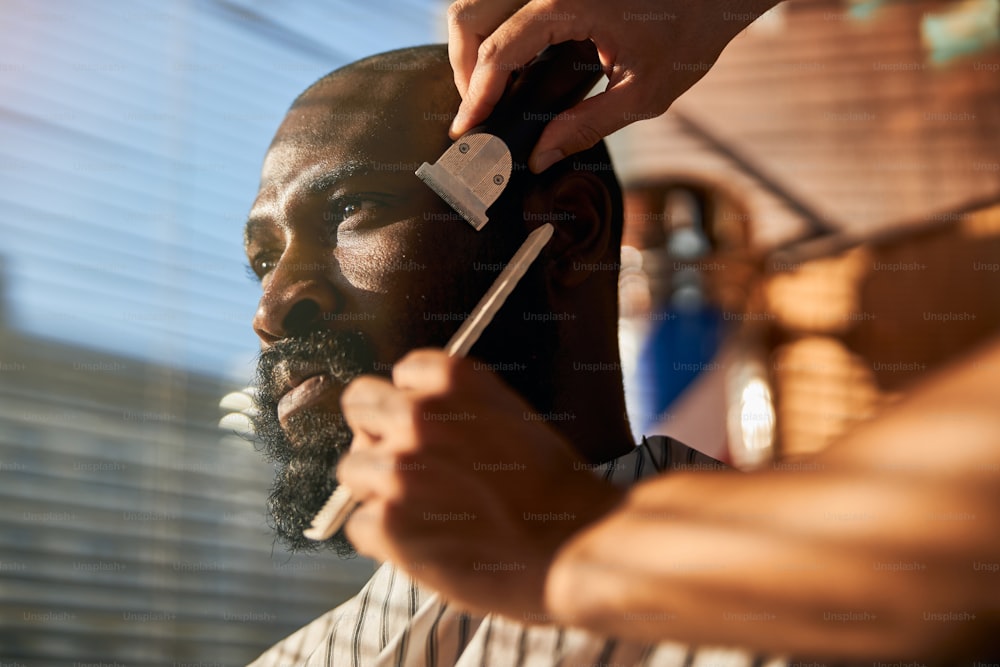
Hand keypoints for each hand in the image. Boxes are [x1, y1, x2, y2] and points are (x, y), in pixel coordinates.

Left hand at [337, 349, 624, 617]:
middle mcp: (416, 414)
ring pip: (351, 470)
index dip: (413, 401)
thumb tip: (415, 419)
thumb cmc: (555, 490)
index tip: (430, 427)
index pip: (401, 373)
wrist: (573, 546)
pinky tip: (425, 545)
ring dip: (378, 490)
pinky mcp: (386, 523)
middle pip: (359, 404)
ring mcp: (396, 469)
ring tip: (423, 514)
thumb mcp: (511, 417)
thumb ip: (458, 409)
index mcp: (452, 379)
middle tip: (408, 467)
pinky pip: (359, 524)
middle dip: (378, 432)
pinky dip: (384, 539)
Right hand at [447, 0, 778, 171]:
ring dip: (476, 47)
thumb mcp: (642, 93)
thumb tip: (540, 156)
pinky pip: (506, 5)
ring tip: (492, 94)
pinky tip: (513, 69)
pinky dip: (498, 35)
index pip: (500, 49)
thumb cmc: (691, 32)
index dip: (476, 94)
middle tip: (477, 113)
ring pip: (480, 4)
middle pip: (470, 15)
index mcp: (567, 1)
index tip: (467, 129)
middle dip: (464, 67)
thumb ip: (585, 126)